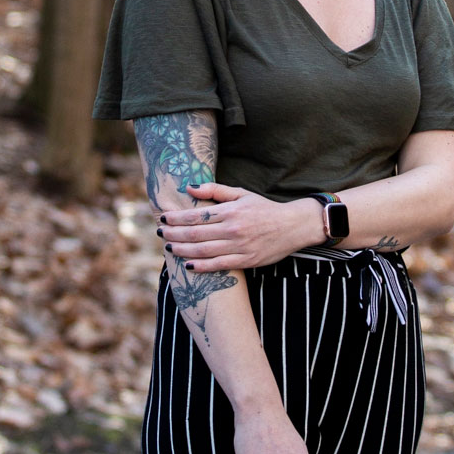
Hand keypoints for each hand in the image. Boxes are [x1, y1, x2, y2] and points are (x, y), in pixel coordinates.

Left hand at [158, 183, 319, 273]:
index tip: (163, 218)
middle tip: (160, 233)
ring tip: (169, 247)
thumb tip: (189, 188)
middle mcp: (233, 228)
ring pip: (203, 250)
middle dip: (174, 234)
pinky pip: (219, 265)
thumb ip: (215, 190)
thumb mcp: (241, 194)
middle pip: (195, 233)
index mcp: (231, 211)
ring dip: (182, 249)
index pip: (196, 215)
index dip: (176, 218)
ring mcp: (239, 246)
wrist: (293, 226)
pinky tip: (188, 264)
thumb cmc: (264, 208)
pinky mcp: (246, 260)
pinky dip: (202, 266)